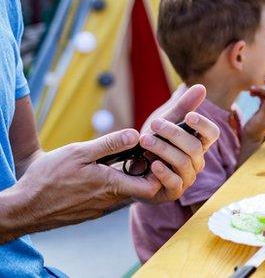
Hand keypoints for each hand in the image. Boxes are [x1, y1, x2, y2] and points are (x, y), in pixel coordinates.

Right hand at [3, 86, 219, 234]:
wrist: (23, 207)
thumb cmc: (48, 179)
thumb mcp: (78, 153)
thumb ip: (109, 144)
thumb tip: (135, 134)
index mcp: (111, 186)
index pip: (152, 186)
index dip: (159, 171)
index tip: (153, 154)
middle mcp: (110, 202)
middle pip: (141, 189)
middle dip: (145, 172)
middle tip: (138, 154)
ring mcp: (100, 209)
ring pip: (125, 194)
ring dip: (127, 179)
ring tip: (120, 160)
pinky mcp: (90, 212)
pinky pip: (110, 199)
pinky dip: (113, 187)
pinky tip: (102, 173)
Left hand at [137, 84, 220, 202]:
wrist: (129, 170)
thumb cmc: (152, 144)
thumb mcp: (165, 123)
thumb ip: (182, 107)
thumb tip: (202, 87)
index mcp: (198, 143)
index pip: (212, 134)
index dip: (203, 125)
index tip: (189, 116)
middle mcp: (197, 161)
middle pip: (195, 147)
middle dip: (174, 134)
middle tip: (154, 124)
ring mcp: (187, 177)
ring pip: (183, 162)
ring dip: (164, 149)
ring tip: (145, 141)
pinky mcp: (174, 191)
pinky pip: (174, 182)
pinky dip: (164, 172)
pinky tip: (152, 164)